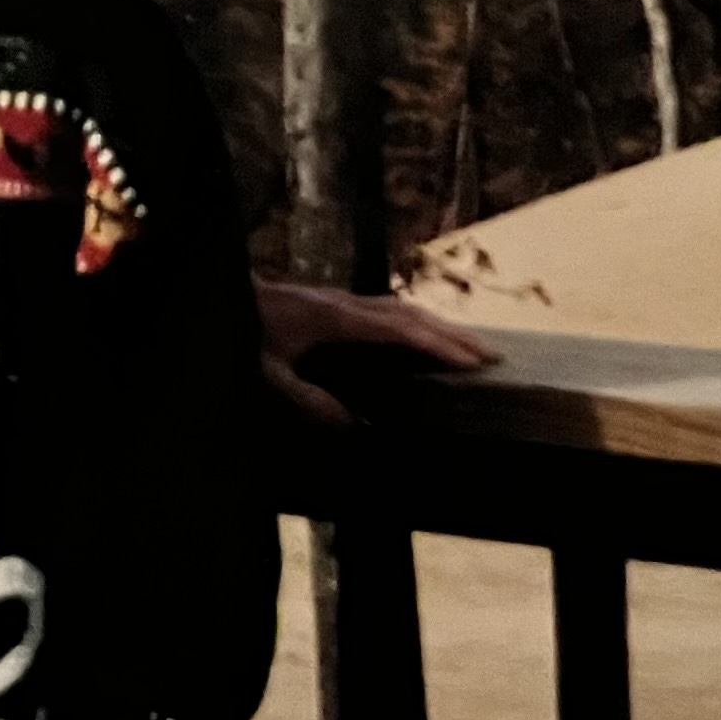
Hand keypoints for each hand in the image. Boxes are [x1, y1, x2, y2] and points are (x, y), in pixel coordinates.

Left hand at [255, 277, 495, 425]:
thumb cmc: (246, 330)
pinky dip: (417, 321)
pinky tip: (426, 335)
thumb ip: (304, 399)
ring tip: (472, 346)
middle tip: (492, 356)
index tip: (470, 362)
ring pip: (403, 308)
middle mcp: (346, 304)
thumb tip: (351, 425)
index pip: (399, 330)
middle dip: (453, 334)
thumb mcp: (267, 371)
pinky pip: (389, 309)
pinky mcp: (337, 302)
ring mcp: (343, 299)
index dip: (437, 345)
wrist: (228, 293)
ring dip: (439, 325)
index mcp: (335, 318)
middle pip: (411, 315)